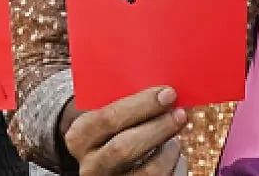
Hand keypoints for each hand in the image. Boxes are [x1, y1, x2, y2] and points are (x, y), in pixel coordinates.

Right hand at [64, 86, 189, 174]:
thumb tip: (163, 91)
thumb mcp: (105, 116)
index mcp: (79, 137)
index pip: (108, 118)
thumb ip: (125, 104)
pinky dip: (173, 165)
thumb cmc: (111, 131)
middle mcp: (91, 166)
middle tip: (179, 113)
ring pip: (148, 171)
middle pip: (125, 148)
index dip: (141, 105)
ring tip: (175, 137)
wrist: (103, 163)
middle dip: (157, 128)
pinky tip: (171, 154)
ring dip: (168, 151)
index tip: (167, 93)